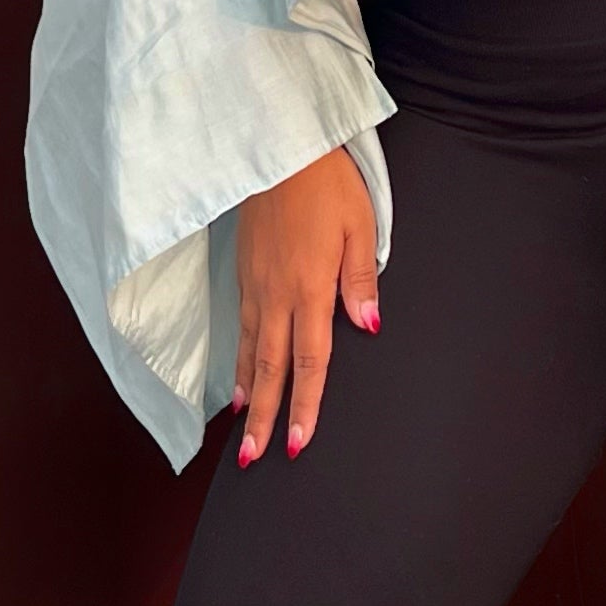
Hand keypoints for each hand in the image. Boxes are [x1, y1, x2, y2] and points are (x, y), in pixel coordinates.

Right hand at [233, 143, 380, 466]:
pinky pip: (240, 327)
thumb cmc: (326, 182)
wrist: (277, 147)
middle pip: (270, 368)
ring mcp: (255, 285)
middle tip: (254, 458)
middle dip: (264, 418)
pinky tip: (238, 377)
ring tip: (242, 430)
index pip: (310, 361)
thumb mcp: (360, 225)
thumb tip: (368, 326)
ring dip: (247, 394)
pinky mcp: (243, 272)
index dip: (305, 406)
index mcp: (311, 288)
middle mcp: (277, 295)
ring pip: (249, 352)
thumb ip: (360, 281)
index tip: (297, 443)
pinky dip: (237, 359)